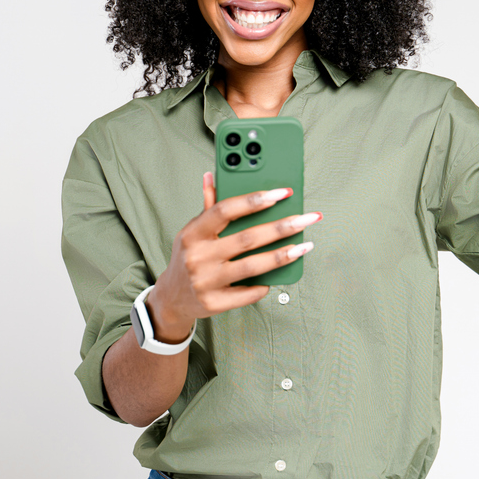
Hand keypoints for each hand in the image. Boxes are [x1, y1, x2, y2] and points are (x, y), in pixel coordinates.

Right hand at [148, 173, 319, 340]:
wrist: (172, 298)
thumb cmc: (188, 258)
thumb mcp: (192, 231)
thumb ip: (208, 206)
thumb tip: (212, 176)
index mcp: (193, 233)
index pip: (225, 210)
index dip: (254, 200)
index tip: (282, 193)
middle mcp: (198, 256)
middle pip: (247, 238)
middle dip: (281, 227)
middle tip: (307, 218)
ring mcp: (206, 281)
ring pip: (252, 266)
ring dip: (283, 255)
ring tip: (305, 246)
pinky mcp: (214, 303)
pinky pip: (248, 292)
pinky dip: (266, 284)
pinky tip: (282, 274)